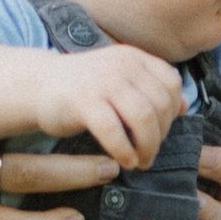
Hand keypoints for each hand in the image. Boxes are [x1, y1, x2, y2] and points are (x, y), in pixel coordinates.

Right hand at [41, 41, 185, 169]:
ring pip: (143, 118)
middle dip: (161, 136)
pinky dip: (124, 151)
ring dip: (147, 147)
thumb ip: (150, 91)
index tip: (161, 131)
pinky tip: (125, 162)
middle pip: (160, 104)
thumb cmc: (83, 90)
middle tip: (150, 154)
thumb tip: (184, 107)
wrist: (37, 85)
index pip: (171, 83)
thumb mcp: (121, 82)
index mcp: (134, 57)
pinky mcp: (83, 101)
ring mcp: (102, 81)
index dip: (172, 112)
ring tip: (141, 161)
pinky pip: (114, 131)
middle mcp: (121, 65)